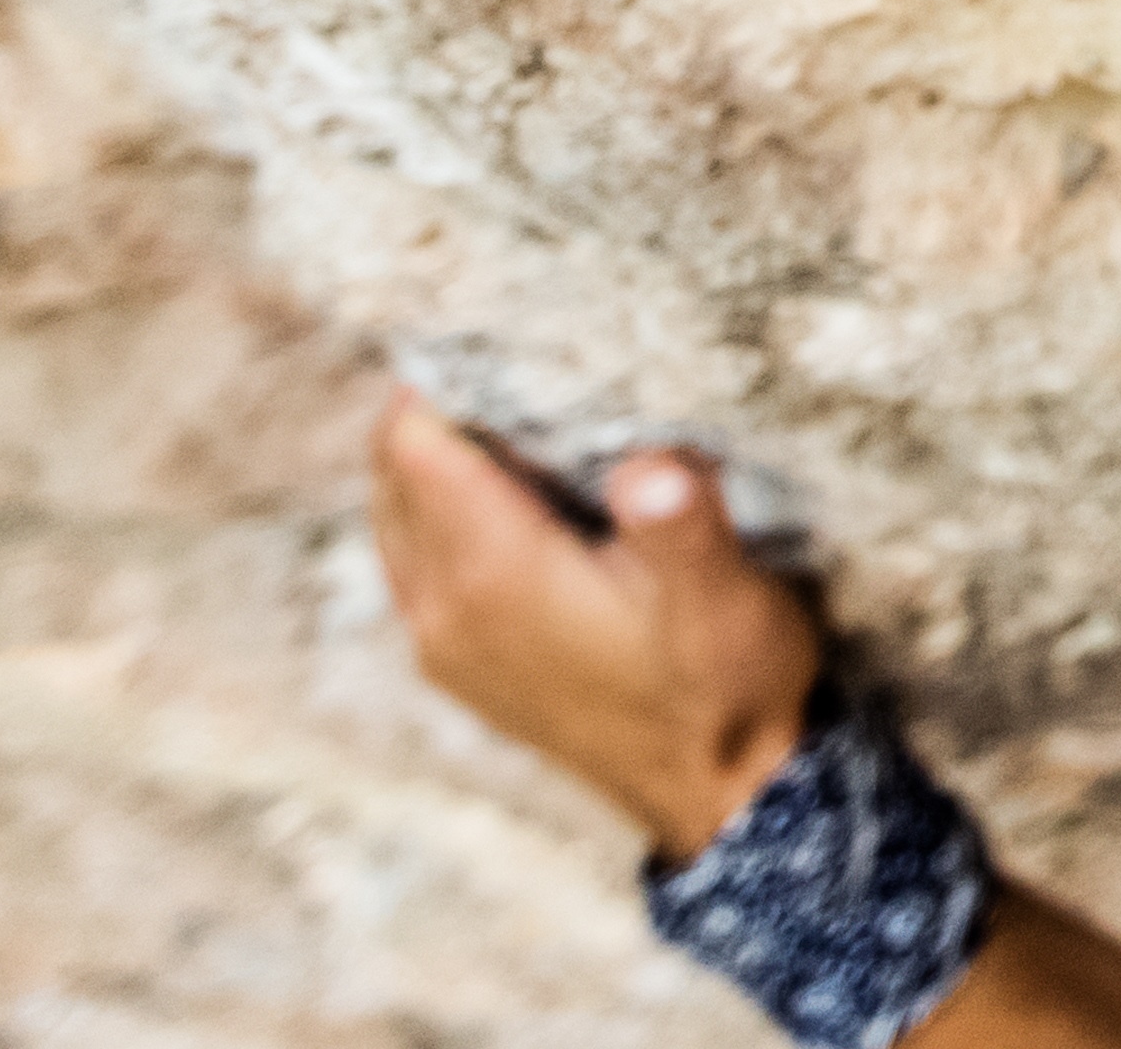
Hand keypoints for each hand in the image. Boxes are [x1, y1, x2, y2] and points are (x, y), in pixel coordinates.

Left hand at [366, 387, 817, 859]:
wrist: (724, 797)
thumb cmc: (727, 685)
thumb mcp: (724, 597)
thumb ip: (681, 527)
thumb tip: (650, 466)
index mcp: (493, 575)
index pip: (413, 440)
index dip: (448, 372)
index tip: (506, 323)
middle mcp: (443, 609)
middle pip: (393, 468)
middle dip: (441, 405)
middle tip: (521, 355)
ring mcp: (444, 641)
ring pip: (398, 513)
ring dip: (441, 458)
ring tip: (524, 413)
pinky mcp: (460, 662)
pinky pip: (417, 558)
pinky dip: (446, 510)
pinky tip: (523, 493)